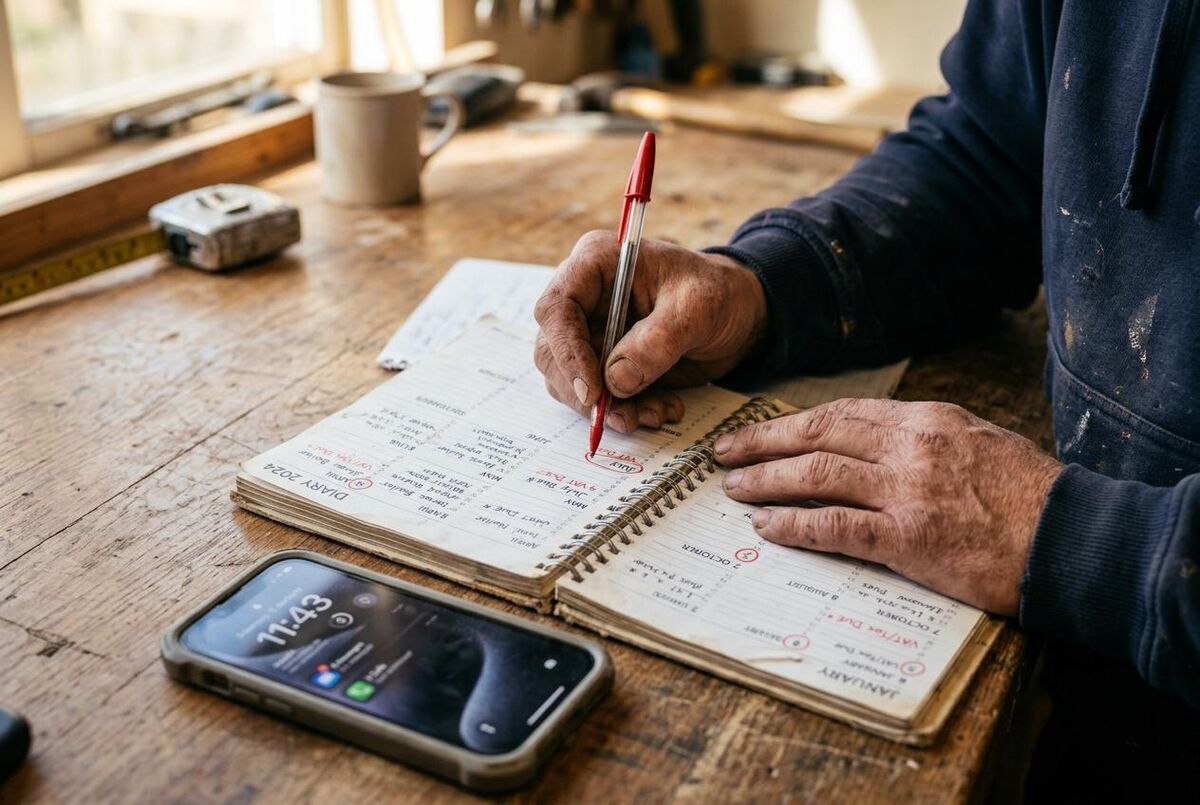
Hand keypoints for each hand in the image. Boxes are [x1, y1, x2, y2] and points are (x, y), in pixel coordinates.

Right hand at [533, 231, 768, 431]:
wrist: (740, 313)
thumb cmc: (718, 293)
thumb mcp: (698, 308)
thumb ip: (657, 342)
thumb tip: (616, 381)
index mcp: (596, 265)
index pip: (556, 309)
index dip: (567, 352)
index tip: (592, 391)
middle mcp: (585, 299)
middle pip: (553, 352)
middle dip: (585, 392)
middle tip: (623, 417)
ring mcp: (592, 333)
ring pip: (571, 381)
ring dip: (609, 408)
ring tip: (655, 414)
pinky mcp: (605, 363)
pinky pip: (598, 397)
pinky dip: (625, 411)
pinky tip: (662, 409)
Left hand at [714, 399, 1062, 614]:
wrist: (1071, 539)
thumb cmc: (1028, 496)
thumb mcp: (977, 442)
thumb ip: (924, 439)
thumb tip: (872, 445)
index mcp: (926, 420)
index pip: (842, 413)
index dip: (792, 422)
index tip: (761, 431)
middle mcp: (910, 447)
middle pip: (817, 434)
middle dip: (763, 442)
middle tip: (726, 453)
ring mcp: (907, 491)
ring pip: (816, 474)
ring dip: (767, 481)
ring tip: (735, 489)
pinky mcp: (908, 538)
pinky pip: (834, 526)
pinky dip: (794, 525)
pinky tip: (768, 527)